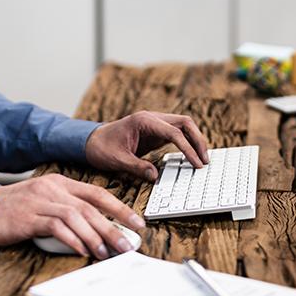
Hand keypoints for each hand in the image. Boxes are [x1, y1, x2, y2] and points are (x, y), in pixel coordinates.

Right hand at [0, 173, 143, 257]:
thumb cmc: (17, 211)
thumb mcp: (46, 202)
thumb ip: (68, 211)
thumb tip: (99, 230)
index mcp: (60, 183)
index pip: (97, 193)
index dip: (120, 207)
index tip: (136, 222)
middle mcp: (53, 188)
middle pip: (91, 206)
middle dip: (113, 226)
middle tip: (127, 244)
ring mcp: (41, 201)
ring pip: (76, 216)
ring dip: (95, 236)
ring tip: (107, 252)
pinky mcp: (29, 217)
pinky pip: (56, 227)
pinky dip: (72, 239)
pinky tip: (82, 251)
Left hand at [85, 110, 210, 181]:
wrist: (90, 141)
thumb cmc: (101, 148)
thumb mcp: (117, 160)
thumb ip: (137, 167)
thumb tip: (155, 177)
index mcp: (144, 121)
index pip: (174, 132)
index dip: (188, 148)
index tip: (196, 163)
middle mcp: (152, 118)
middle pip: (185, 123)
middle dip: (198, 140)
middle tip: (204, 161)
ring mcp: (155, 123)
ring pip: (183, 126)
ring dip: (194, 140)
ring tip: (201, 159)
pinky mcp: (155, 131)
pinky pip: (176, 134)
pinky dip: (186, 143)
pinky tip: (191, 156)